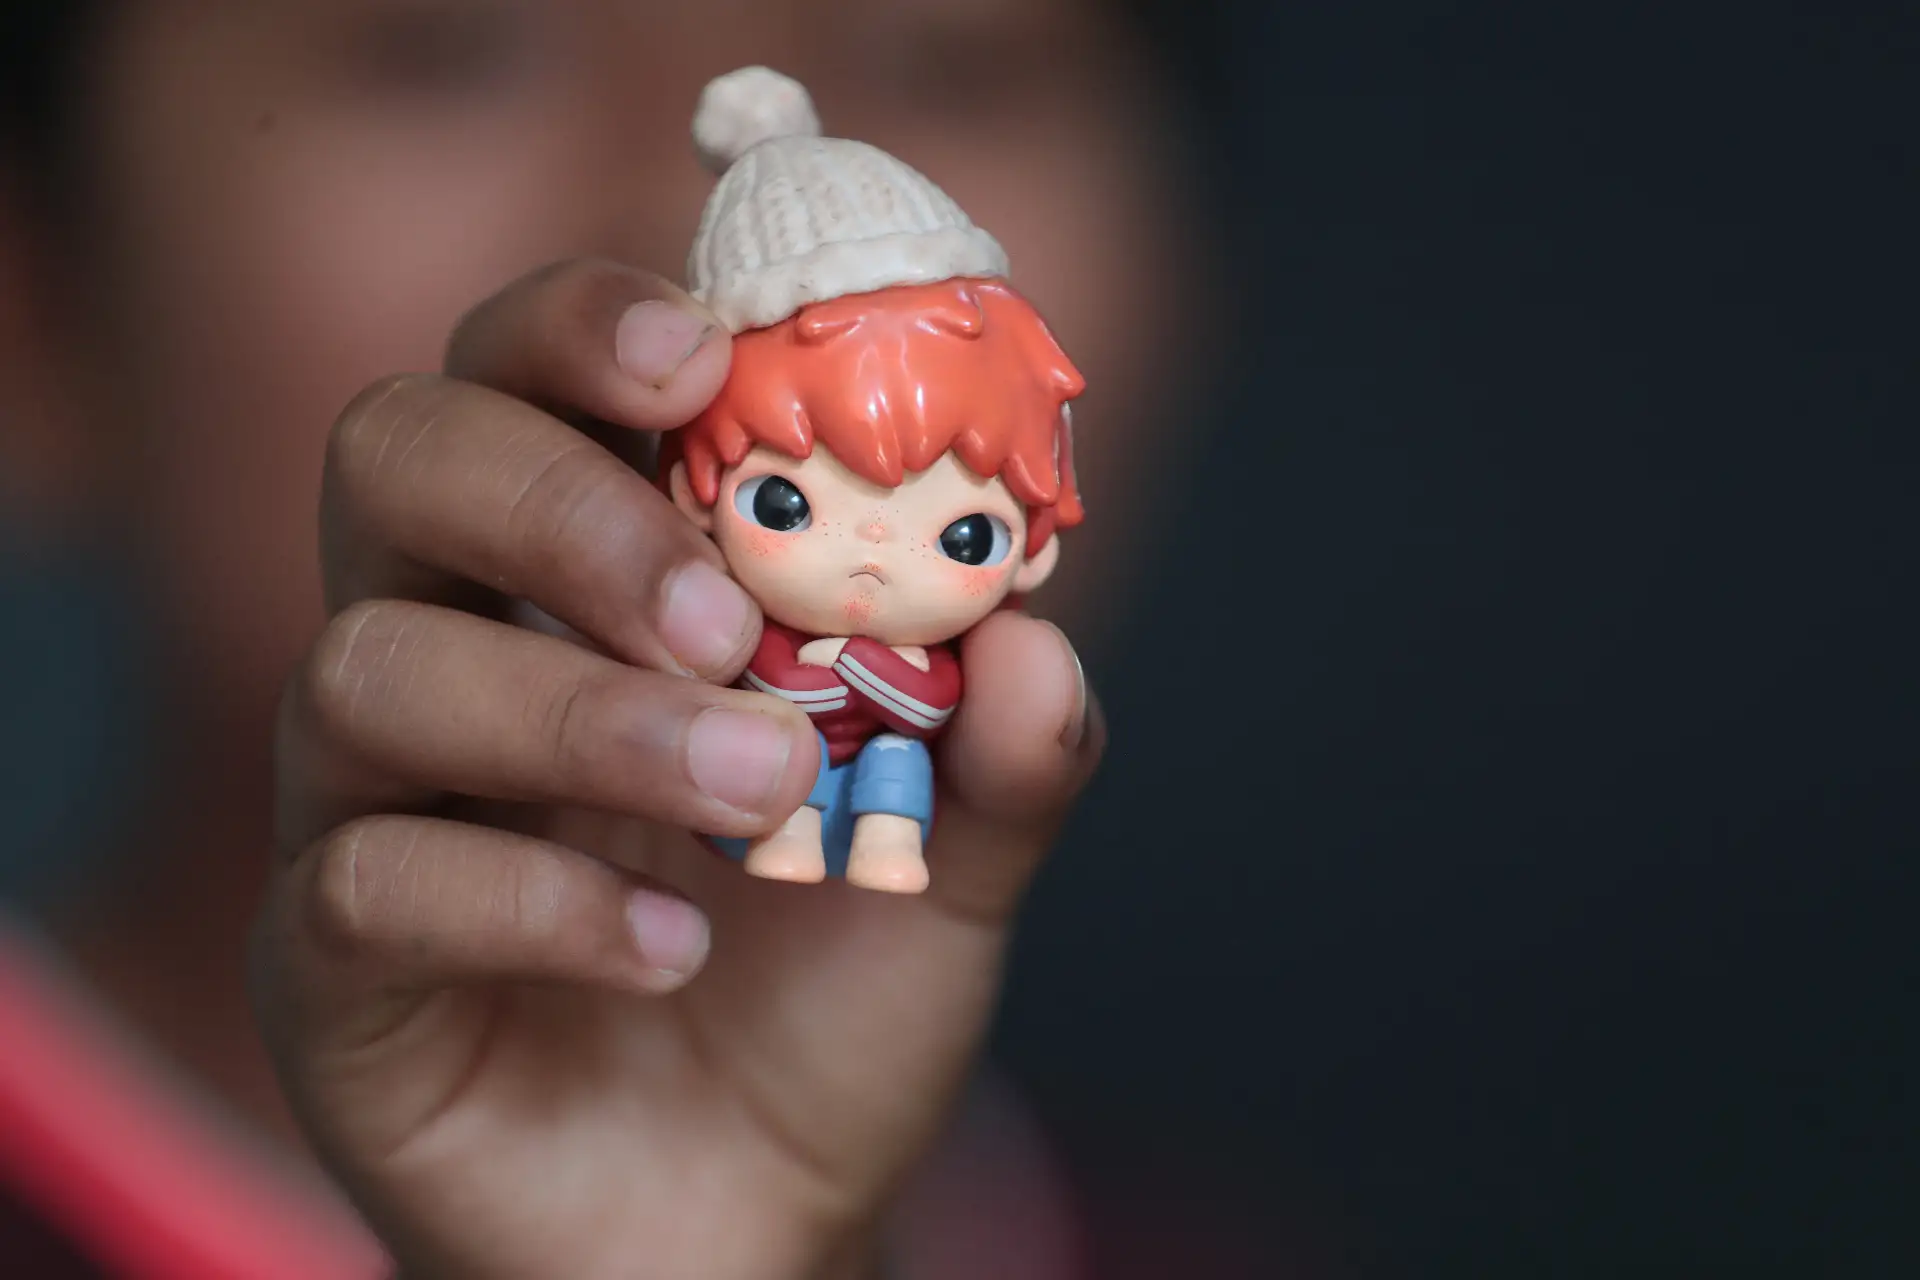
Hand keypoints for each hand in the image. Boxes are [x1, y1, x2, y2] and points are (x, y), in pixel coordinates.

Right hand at [249, 260, 1103, 1279]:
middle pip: (390, 460)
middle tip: (722, 615)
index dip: (579, 326)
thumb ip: (998, 750)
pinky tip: (673, 952)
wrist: (751, 1215)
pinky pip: (364, 884)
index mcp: (580, 585)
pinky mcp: (329, 967)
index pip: (519, 378)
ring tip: (757, 794)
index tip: (699, 357)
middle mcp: (449, 652)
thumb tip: (1034, 634)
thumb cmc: (821, 996)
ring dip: (580, 718)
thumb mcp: (945, 863)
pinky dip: (534, 901)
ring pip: (363, 671)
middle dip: (557, 504)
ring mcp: (366, 806)